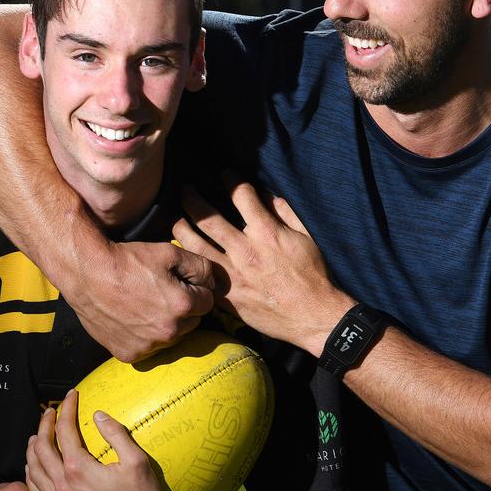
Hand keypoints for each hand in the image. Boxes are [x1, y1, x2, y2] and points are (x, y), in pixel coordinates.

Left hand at [25, 390, 171, 490]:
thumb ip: (116, 434)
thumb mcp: (137, 463)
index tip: (72, 395)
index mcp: (78, 469)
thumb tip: (98, 415)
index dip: (67, 408)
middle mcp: (62, 486)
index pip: (65, 430)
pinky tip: (35, 470)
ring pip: (33, 471)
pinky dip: (31, 475)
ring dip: (33, 449)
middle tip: (50, 412)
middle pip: (41, 448)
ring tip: (36, 436)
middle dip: (44, 425)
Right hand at [63, 241, 214, 361]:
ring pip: (172, 337)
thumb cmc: (128, 261)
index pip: (207, 302)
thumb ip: (201, 266)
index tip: (178, 281)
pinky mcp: (130, 354)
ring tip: (146, 304)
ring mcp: (149, 346)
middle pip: (192, 322)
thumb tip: (213, 282)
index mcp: (182, 306)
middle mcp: (169, 332)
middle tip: (161, 291)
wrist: (88, 275)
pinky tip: (133, 318)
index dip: (195, 289)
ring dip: (166, 324)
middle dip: (183, 308)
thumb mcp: (170, 252)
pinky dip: (145, 336)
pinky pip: (149, 348)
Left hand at [173, 179, 353, 357]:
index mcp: (266, 232)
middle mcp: (245, 250)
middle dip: (192, 199)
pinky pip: (199, 274)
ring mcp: (232, 274)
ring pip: (194, 245)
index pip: (241, 195)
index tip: (224, 173)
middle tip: (185, 190)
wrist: (312, 317)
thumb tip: (265, 196)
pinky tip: (183, 253)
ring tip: (177, 220)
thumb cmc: (313, 275)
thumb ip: (285, 213)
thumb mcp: (306, 237)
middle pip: (207, 217)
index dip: (230, 178)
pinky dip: (188, 261)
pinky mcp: (226, 296)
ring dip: (181, 228)